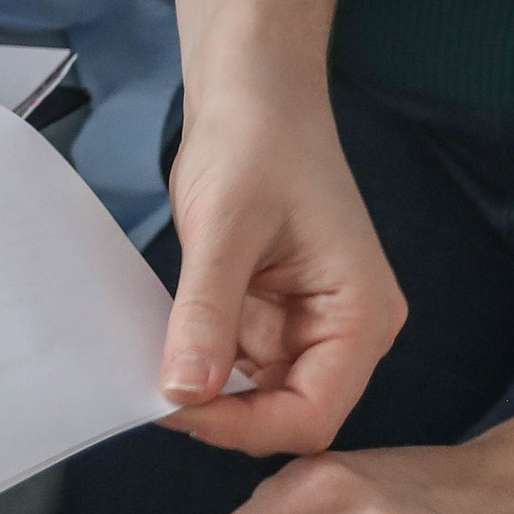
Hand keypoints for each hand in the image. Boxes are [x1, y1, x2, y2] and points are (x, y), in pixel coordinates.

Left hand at [156, 74, 406, 450]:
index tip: (175, 409)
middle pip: (290, 411)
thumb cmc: (254, 140)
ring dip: (210, 389)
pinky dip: (207, 359)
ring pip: (262, 392)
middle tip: (152, 395)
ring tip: (151, 371)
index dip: (244, 426)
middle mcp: (349, 330)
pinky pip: (243, 358)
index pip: (313, 415)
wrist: (253, 87)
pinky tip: (168, 345)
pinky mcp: (279, 311)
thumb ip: (207, 314)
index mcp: (362, 316)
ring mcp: (313, 322)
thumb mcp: (225, 227)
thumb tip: (181, 395)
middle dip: (224, 413)